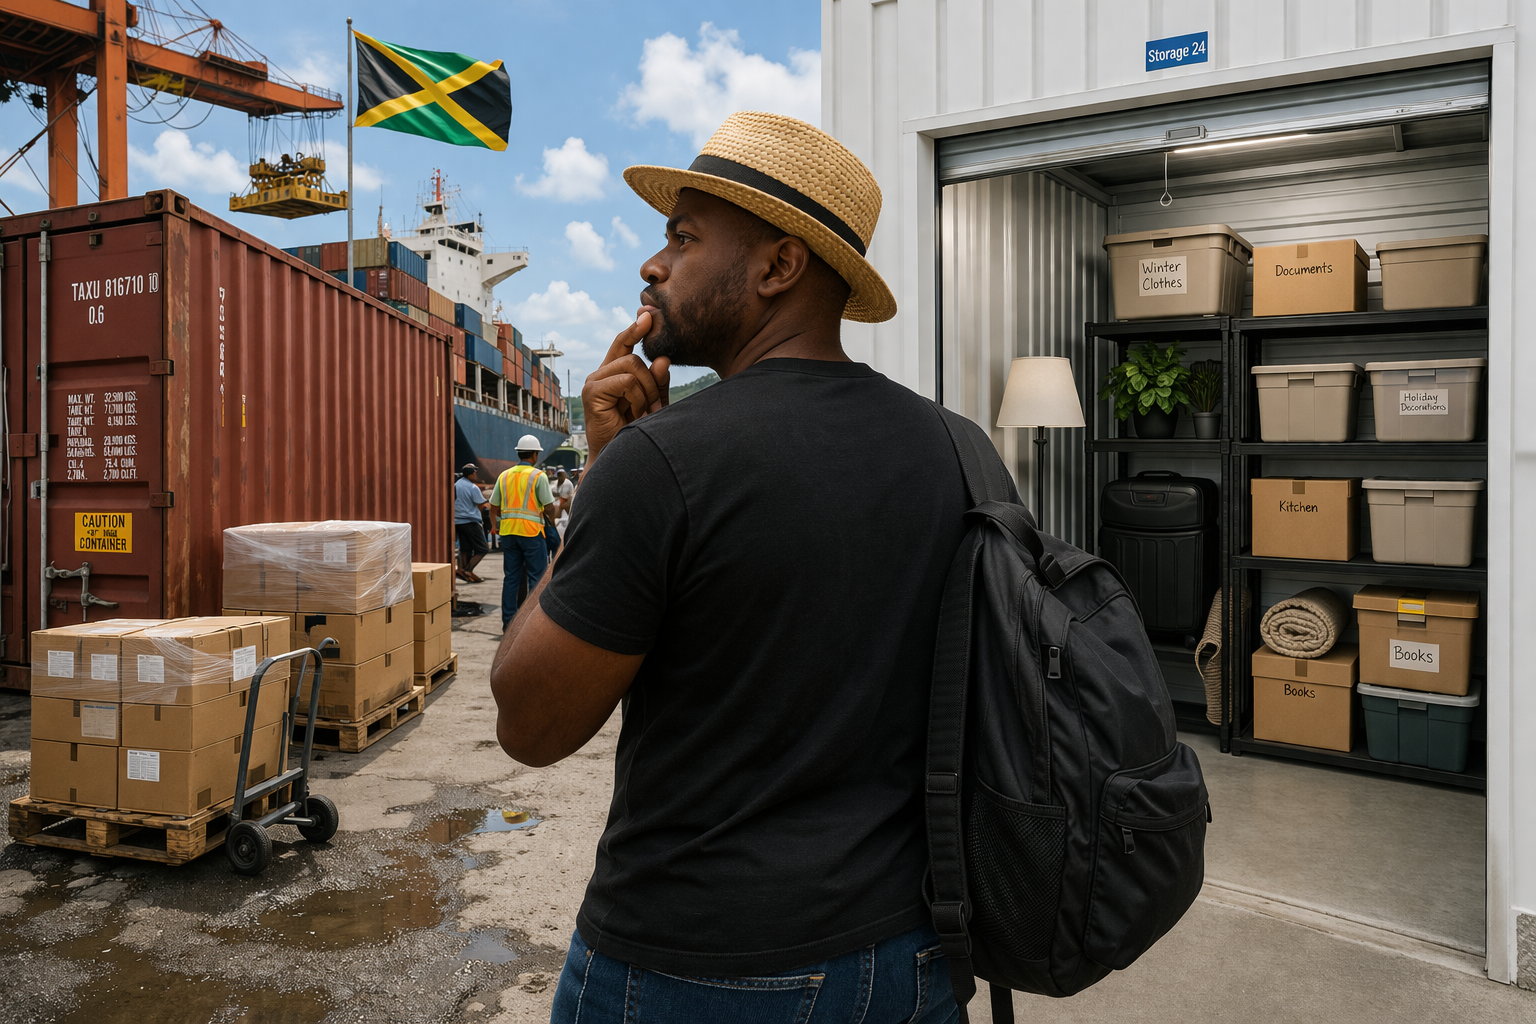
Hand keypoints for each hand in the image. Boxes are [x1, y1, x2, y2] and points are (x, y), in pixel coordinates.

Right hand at [582, 309, 669, 463]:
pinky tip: (634, 414)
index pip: (623, 344)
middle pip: (634, 358)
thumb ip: (658, 381)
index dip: (634, 329)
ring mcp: (593, 382)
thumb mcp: (654, 402)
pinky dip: (637, 398)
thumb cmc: (637, 432)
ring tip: (644, 414)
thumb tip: (663, 358)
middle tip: (654, 408)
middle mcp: (600, 375)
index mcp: (613, 374)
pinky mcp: (591, 392)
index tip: (647, 315)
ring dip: (646, 392)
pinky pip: (626, 381)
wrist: (622, 458)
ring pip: (632, 368)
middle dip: (652, 382)